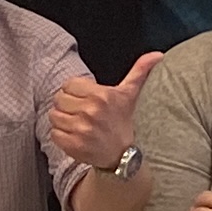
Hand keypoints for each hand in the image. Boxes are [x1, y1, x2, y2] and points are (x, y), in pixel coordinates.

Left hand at [48, 52, 160, 171]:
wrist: (123, 155)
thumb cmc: (123, 121)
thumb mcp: (130, 94)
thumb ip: (140, 71)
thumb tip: (158, 55)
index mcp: (102, 96)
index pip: (68, 85)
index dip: (74, 92)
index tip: (84, 100)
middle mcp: (91, 112)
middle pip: (59, 99)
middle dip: (67, 105)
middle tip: (80, 113)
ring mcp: (81, 130)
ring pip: (54, 116)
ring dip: (63, 120)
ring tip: (77, 124)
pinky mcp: (74, 145)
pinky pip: (53, 133)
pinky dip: (60, 135)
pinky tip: (75, 136)